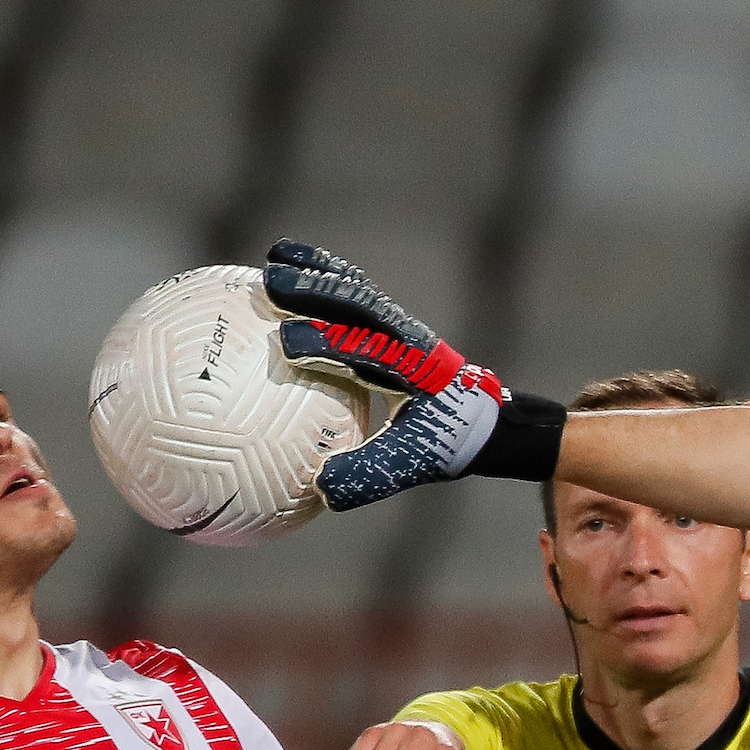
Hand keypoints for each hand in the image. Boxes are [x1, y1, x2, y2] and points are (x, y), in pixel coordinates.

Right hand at [263, 239, 506, 510]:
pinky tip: (282, 267)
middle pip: (361, 305)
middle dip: (318, 292)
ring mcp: (396, 323)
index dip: (330, 343)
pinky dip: (320, 274)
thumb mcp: (413, 463)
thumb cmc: (443, 440)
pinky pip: (351, 291)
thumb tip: (322, 490)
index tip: (288, 344)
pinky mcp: (384, 319)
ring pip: (356, 288)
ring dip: (315, 271)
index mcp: (414, 370)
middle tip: (271, 286)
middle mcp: (406, 338)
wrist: (479, 416)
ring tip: (270, 258)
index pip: (369, 350)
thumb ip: (370, 475)